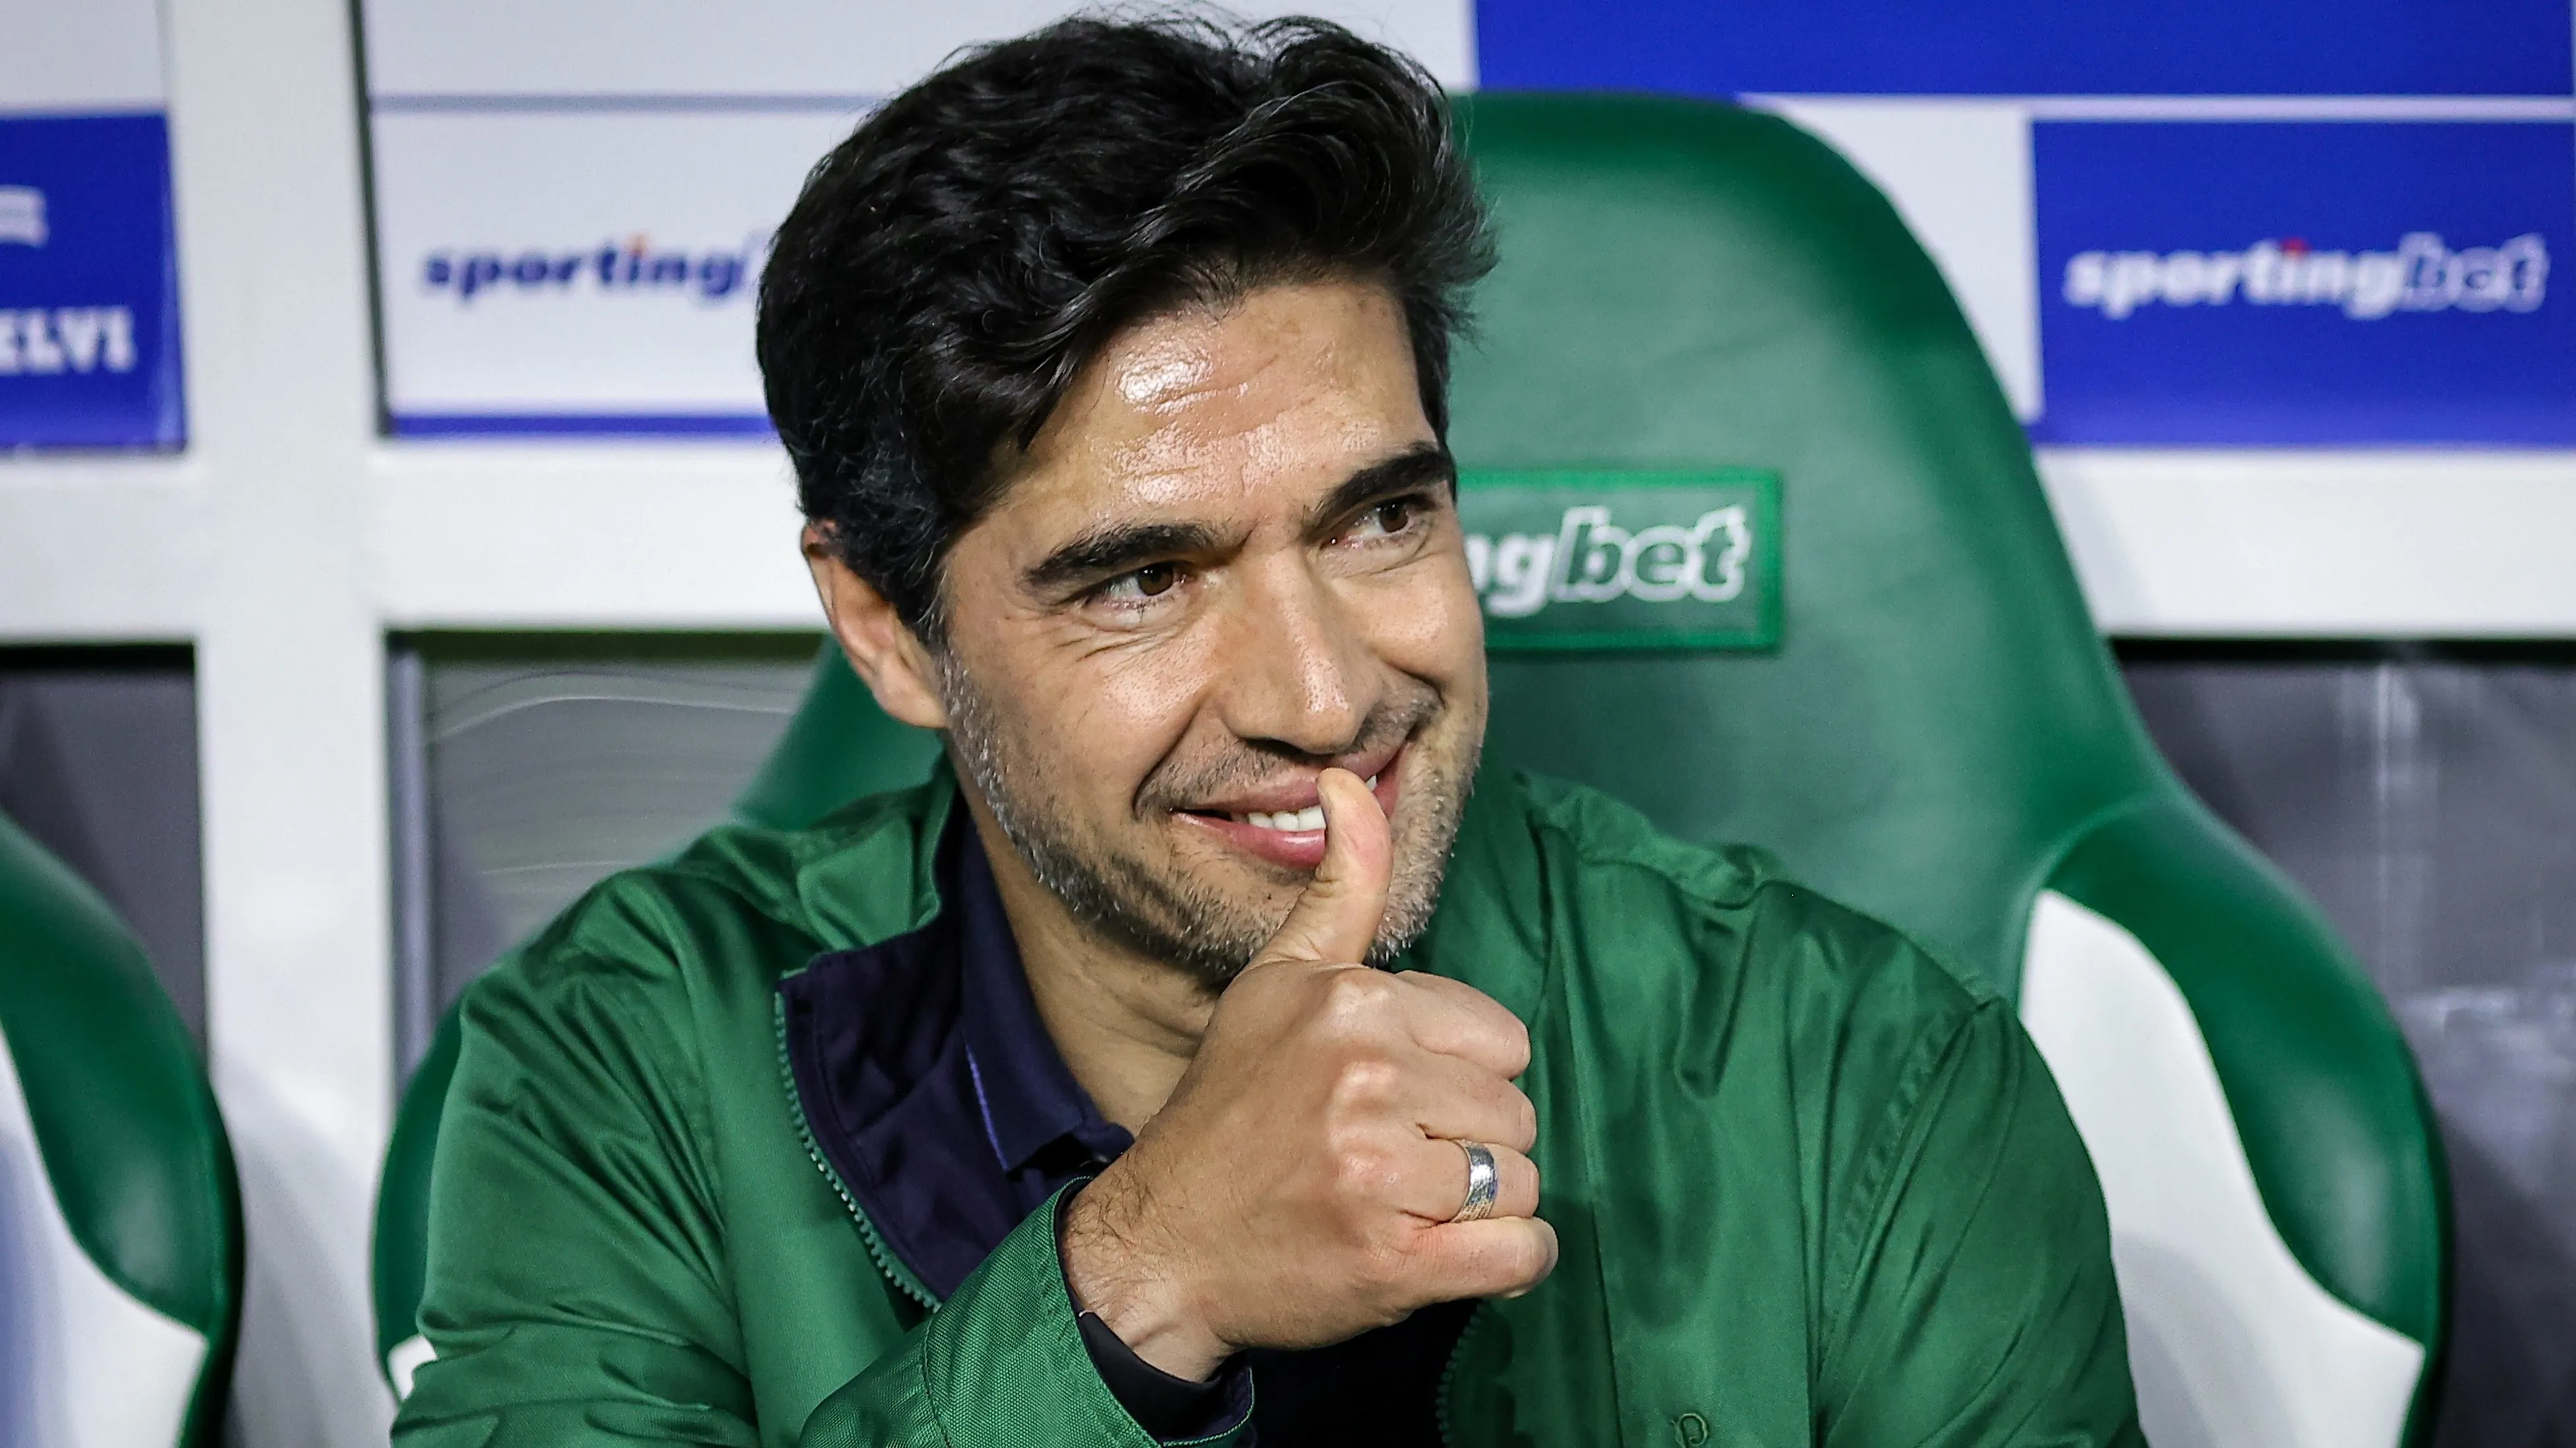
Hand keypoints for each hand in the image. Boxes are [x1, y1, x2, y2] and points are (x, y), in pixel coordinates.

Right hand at [1060, 768, 1556, 1380]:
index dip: (1456, 1076)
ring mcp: (1380, 1176)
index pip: (1501, 1041)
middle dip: (1467, 1141)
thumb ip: (1341, 887)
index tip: (1390, 1099)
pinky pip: (1523, 1251)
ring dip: (1478, 1205)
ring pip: (1521, 1182)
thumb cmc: (1231, 1110)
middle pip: (1515, 1112)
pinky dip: (1505, 1259)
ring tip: (1399, 1203)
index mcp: (1354, 1005)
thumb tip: (1350, 780)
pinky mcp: (1396, 1263)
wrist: (1163, 1245)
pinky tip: (1444, 1251)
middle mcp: (1368, 1080)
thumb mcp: (1277, 980)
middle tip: (1386, 1158)